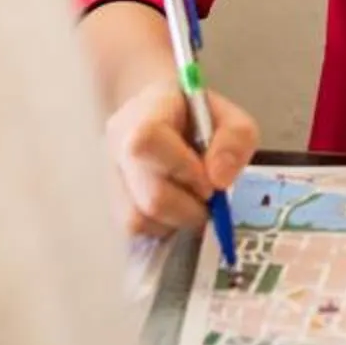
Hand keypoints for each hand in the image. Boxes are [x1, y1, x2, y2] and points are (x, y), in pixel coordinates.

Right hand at [104, 77, 258, 234]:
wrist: (168, 119)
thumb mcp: (231, 119)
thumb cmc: (200, 118)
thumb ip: (235, 140)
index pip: (147, 142)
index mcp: (145, 112)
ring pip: (137, 221)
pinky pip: (134, 231)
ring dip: (175, 221)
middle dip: (189, 208)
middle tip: (209, 201)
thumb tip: (218, 179)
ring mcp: (110, 178)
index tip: (211, 182)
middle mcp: (118, 146)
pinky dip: (162, 228)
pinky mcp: (112, 205)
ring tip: (192, 203)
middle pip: (149, 195)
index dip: (182, 169)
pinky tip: (176, 210)